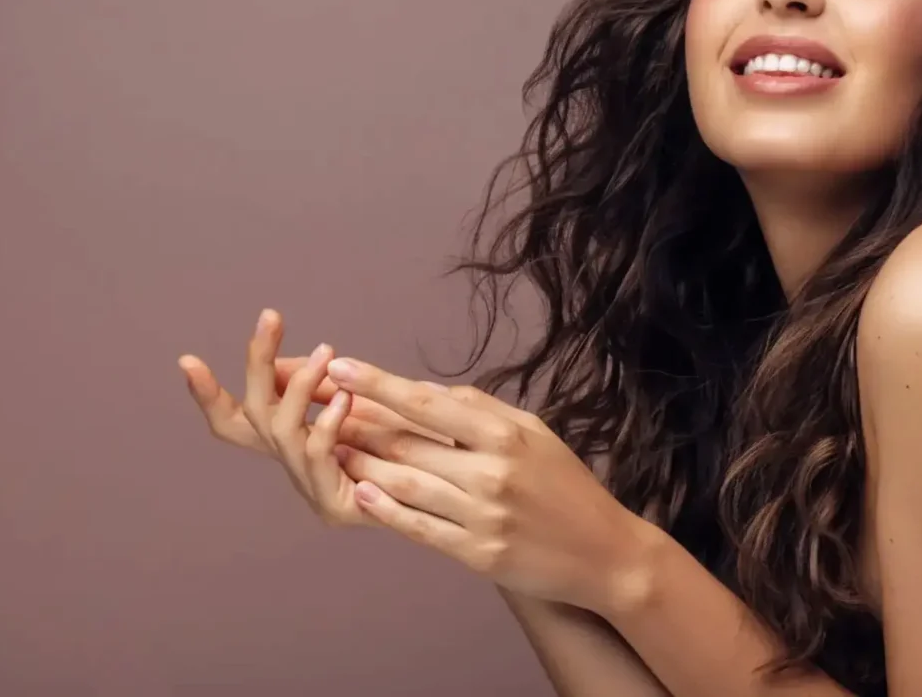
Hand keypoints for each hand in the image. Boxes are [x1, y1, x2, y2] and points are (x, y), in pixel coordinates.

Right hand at [178, 310, 445, 526]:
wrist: (467, 492)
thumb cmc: (420, 439)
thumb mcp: (364, 400)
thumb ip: (318, 384)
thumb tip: (277, 358)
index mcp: (296, 442)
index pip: (236, 422)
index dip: (208, 396)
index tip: (187, 360)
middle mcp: (296, 467)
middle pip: (250, 418)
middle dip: (255, 365)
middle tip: (270, 318)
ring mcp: (313, 489)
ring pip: (281, 432)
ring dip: (299, 387)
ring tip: (323, 356)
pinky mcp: (336, 507)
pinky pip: (318, 457)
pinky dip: (325, 423)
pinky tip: (343, 399)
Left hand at [322, 356, 659, 614]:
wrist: (605, 553)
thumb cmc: (564, 486)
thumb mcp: (533, 433)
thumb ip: (480, 411)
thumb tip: (426, 392)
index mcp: (505, 434)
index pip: (426, 403)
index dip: (377, 384)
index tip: (339, 367)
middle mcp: (491, 472)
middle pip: (407, 443)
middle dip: (356, 424)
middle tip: (316, 408)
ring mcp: (483, 516)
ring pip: (405, 485)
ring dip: (360, 466)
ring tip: (327, 449)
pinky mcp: (477, 554)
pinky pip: (420, 527)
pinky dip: (386, 510)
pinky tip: (360, 494)